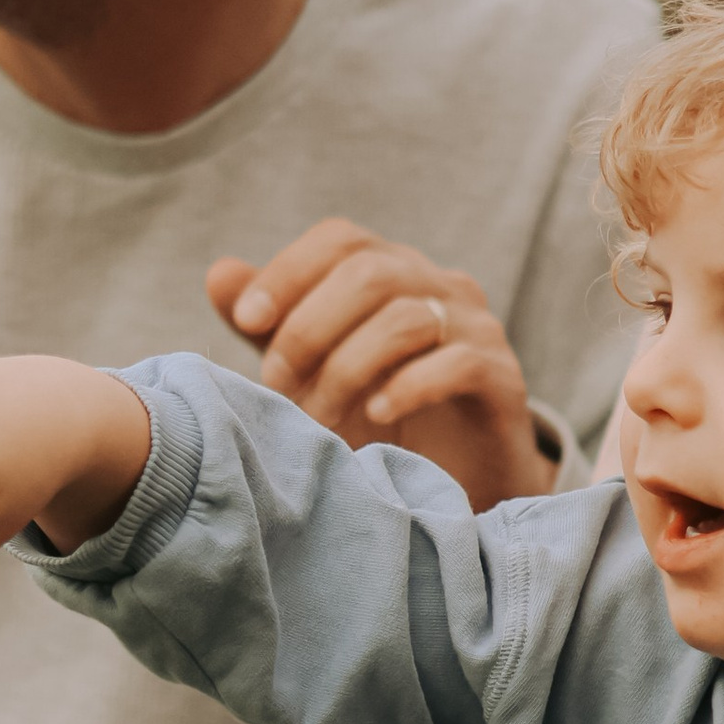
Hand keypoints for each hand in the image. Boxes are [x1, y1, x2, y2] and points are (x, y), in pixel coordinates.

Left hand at [206, 223, 555, 511]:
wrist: (452, 484)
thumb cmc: (375, 418)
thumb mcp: (311, 369)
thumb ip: (271, 323)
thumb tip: (220, 274)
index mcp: (392, 271)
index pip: (340, 240)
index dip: (289, 271)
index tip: (247, 321)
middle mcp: (438, 285)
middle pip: (370, 272)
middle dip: (309, 329)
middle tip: (278, 385)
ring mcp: (476, 327)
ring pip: (406, 318)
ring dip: (346, 368)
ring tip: (317, 417)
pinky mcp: (503, 377)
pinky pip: (456, 362)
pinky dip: (406, 387)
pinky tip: (374, 417)